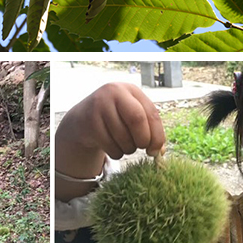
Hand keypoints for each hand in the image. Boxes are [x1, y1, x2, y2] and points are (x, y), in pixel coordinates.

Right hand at [56, 83, 164, 200]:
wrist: (83, 119)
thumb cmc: (115, 118)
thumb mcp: (132, 116)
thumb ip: (149, 129)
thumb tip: (160, 151)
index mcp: (131, 90)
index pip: (151, 113)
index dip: (157, 135)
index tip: (156, 150)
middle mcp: (115, 92)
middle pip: (137, 120)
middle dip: (143, 140)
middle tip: (141, 148)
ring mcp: (100, 105)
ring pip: (123, 136)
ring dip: (128, 149)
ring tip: (125, 145)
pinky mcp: (90, 121)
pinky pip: (109, 145)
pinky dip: (116, 153)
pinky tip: (112, 146)